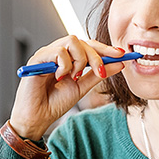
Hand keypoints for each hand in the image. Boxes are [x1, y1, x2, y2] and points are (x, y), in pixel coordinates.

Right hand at [10, 36, 124, 139]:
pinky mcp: (37, 59)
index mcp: (69, 58)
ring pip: (72, 41)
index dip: (106, 48)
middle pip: (83, 41)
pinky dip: (65, 65)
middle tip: (101, 72)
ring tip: (74, 77)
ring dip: (80, 60)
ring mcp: (47, 54)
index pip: (89, 45)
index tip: (121, 54)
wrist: (37, 118)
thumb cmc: (55, 102)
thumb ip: (99, 74)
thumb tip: (119, 64)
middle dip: (97, 56)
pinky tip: (60, 78)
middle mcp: (58, 52)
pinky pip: (58, 51)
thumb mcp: (82, 87)